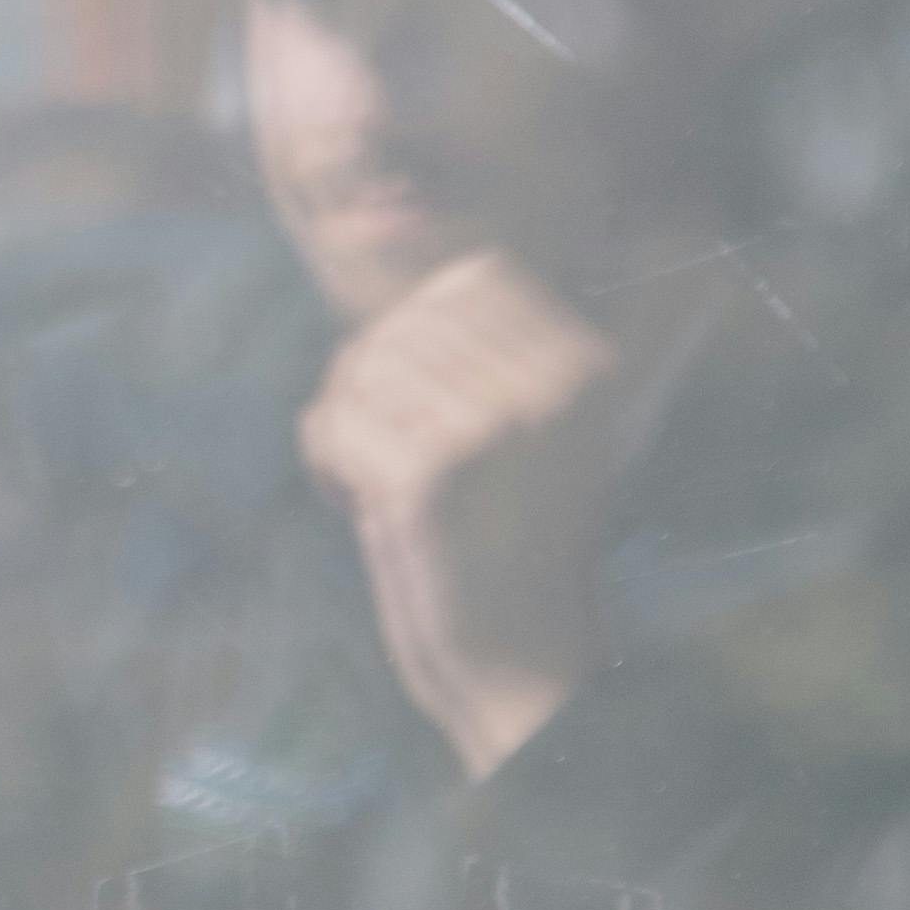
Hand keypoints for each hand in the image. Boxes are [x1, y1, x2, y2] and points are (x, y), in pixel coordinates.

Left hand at [297, 244, 616, 781]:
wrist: (523, 672)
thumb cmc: (504, 552)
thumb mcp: (514, 433)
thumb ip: (466, 352)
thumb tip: (374, 237)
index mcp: (584, 368)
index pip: (470, 278)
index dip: (416, 327)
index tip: (415, 400)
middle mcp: (550, 385)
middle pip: (405, 322)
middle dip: (370, 379)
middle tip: (377, 451)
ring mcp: (492, 423)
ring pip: (363, 366)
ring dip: (345, 422)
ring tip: (368, 481)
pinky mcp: (431, 472)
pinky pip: (335, 423)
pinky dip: (326, 459)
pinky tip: (354, 504)